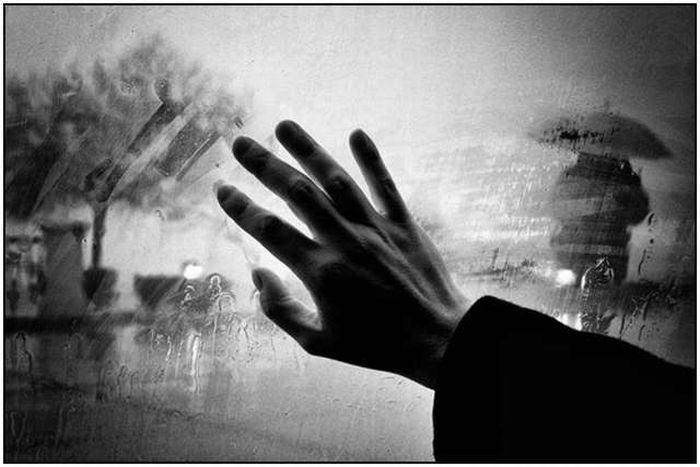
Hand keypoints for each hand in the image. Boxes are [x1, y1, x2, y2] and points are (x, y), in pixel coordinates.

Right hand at [217, 120, 469, 387]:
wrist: (438, 339)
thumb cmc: (375, 344)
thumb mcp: (318, 342)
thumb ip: (281, 309)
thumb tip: (258, 273)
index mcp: (321, 272)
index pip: (270, 230)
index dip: (241, 208)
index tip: (221, 189)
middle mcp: (345, 242)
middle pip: (298, 194)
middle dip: (266, 165)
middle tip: (240, 143)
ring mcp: (376, 229)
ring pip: (337, 180)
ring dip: (309, 150)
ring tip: (284, 125)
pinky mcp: (403, 224)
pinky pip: (385, 185)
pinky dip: (371, 159)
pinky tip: (356, 133)